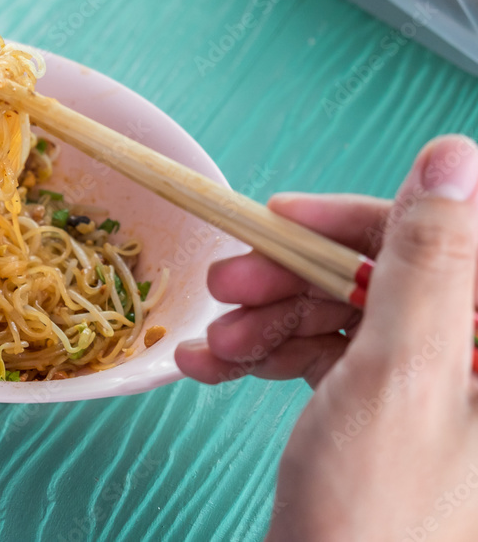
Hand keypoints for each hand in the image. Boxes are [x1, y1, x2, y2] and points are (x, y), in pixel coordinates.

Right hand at [176, 135, 477, 539]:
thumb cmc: (378, 521)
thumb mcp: (402, 377)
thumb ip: (430, 262)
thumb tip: (453, 158)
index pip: (449, 239)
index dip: (362, 219)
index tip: (286, 217)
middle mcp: (471, 365)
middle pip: (384, 274)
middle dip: (293, 275)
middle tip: (225, 282)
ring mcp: (427, 391)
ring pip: (342, 313)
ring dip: (265, 317)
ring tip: (211, 343)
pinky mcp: (379, 413)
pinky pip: (322, 356)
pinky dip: (264, 353)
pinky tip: (212, 365)